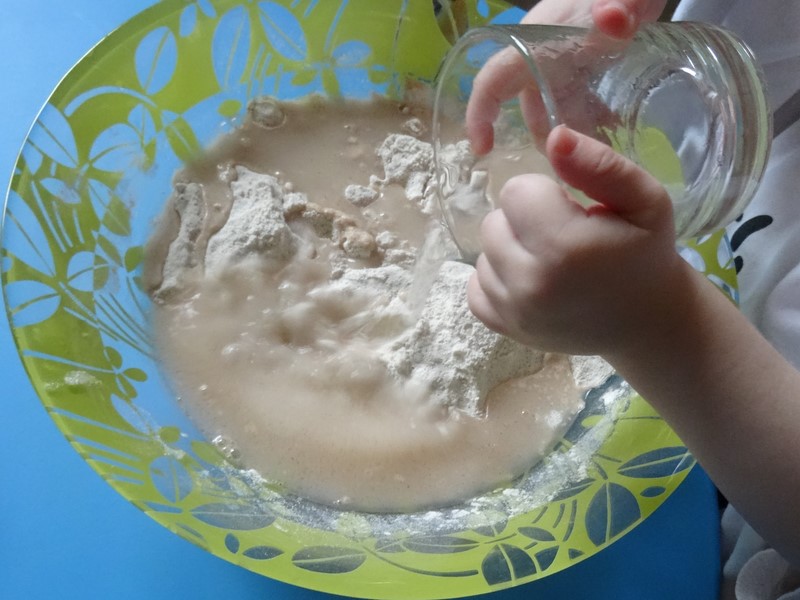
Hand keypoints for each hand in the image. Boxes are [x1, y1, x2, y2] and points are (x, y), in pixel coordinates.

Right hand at [466, 0, 668, 154]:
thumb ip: (623, 4)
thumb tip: (612, 18)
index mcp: (535, 43)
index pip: (494, 80)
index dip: (479, 114)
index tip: (483, 150)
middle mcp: (541, 60)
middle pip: (532, 109)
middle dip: (552, 138)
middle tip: (582, 163)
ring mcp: (561, 68)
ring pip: (557, 113)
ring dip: (576, 133)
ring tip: (606, 146)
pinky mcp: (582, 74)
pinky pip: (578, 107)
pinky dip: (593, 121)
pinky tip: (616, 126)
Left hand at [467, 125, 682, 356]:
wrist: (645, 321)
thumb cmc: (645, 254)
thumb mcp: (644, 200)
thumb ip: (599, 164)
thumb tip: (555, 136)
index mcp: (564, 247)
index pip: (514, 191)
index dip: (543, 194)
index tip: (572, 212)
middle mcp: (530, 283)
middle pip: (493, 222)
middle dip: (523, 222)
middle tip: (561, 237)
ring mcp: (512, 311)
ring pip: (483, 252)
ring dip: (510, 250)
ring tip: (550, 262)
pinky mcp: (502, 327)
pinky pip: (475, 286)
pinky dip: (498, 280)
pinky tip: (531, 281)